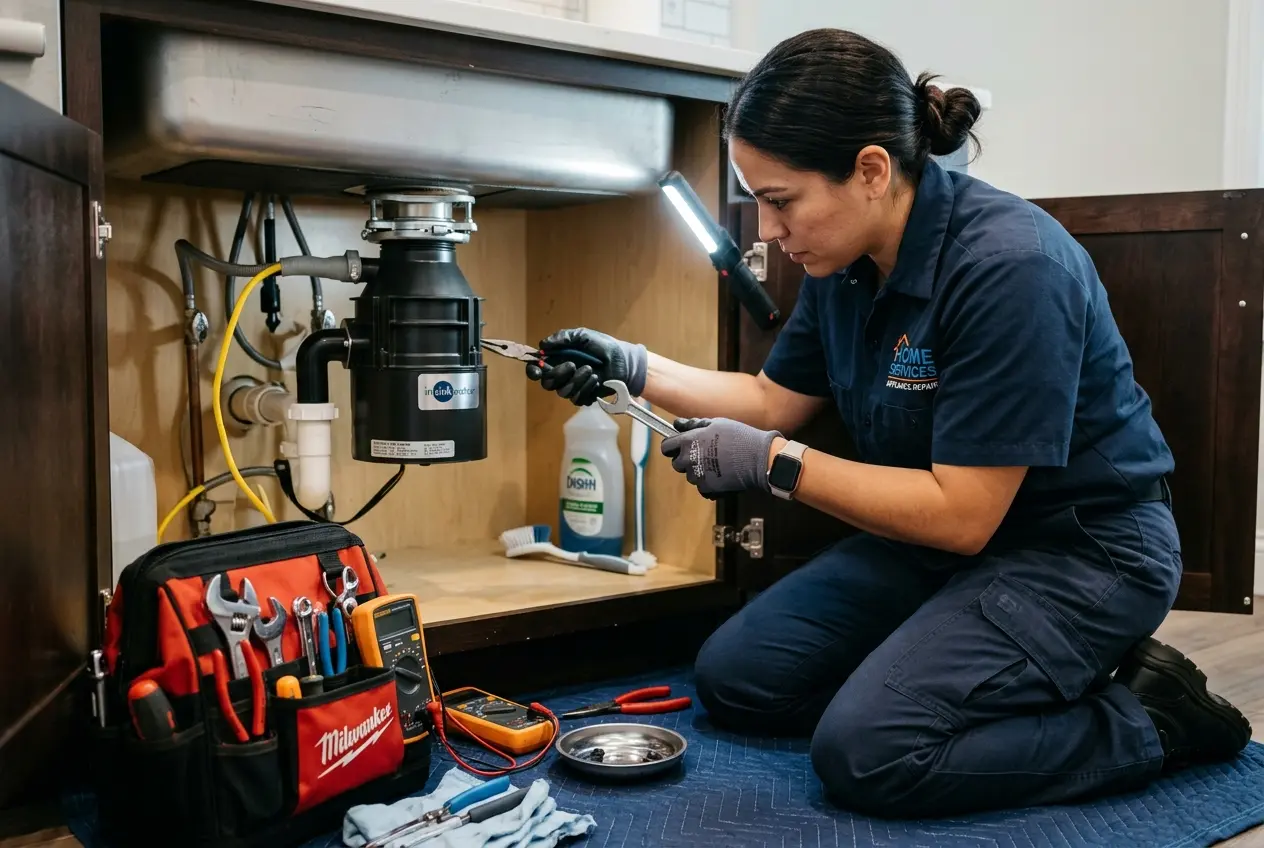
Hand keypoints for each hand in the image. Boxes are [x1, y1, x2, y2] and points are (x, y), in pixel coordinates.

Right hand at [525, 327, 647, 405]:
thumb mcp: (583, 336)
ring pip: (562, 392)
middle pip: (547, 383)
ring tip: (591, 370)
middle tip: (571, 365)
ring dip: (576, 380)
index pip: (537, 369)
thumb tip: (542, 344)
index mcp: (558, 359)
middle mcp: (562, 375)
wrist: (624, 362)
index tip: (537, 369)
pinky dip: (586, 388)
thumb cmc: (604, 347)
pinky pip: (576, 399)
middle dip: (557, 375)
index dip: (533, 370)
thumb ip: (563, 337)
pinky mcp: (584, 397)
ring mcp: (573, 387)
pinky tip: (596, 379)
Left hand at [660, 418, 782, 498]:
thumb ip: (693, 424)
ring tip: (717, 463)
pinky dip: (709, 483)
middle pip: (677, 463)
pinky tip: (722, 475)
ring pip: (690, 475)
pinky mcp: (707, 488)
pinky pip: (702, 487)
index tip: (679, 446)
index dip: (672, 446)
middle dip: (686, 459)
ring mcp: (697, 476)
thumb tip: (677, 424)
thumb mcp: (716, 423)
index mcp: (688, 442)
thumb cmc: (739, 437)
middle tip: (704, 453)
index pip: (666, 447)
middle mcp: (689, 460)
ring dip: (699, 471)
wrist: (757, 458)